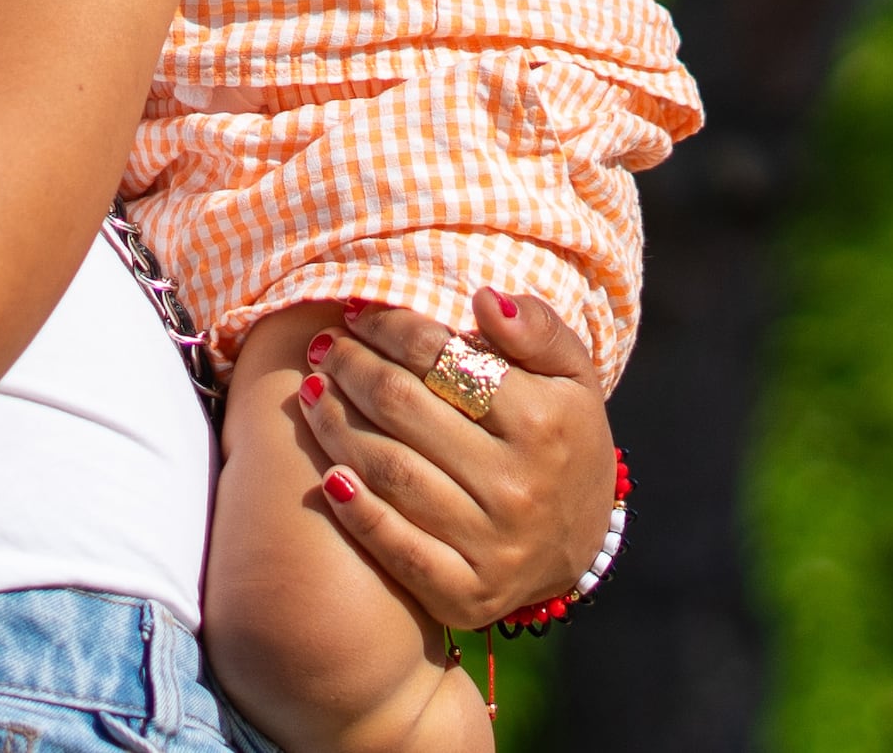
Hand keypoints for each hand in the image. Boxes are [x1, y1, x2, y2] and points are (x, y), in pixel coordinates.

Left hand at [291, 291, 617, 629]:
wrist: (581, 544)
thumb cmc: (564, 440)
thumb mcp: (572, 376)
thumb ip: (537, 329)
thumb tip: (483, 298)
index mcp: (544, 422)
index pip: (442, 360)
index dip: (389, 329)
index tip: (356, 313)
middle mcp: (518, 485)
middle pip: (405, 411)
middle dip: (352, 370)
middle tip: (324, 350)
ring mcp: (491, 545)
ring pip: (391, 473)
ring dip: (337, 428)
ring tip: (311, 393)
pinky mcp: (466, 595)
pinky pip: (398, 552)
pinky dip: (357, 514)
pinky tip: (327, 478)